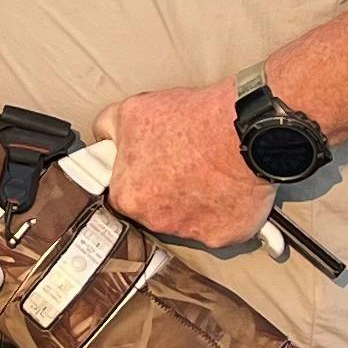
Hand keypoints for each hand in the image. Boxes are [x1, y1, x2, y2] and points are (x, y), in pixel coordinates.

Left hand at [93, 79, 278, 249]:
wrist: (244, 131)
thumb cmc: (193, 121)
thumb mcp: (133, 111)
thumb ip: (108, 129)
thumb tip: (103, 137)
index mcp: (129, 196)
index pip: (125, 194)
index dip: (138, 177)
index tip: (151, 167)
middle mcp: (157, 221)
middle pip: (156, 210)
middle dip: (166, 191)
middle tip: (183, 163)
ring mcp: (192, 232)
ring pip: (187, 220)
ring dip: (194, 201)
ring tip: (208, 170)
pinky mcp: (224, 236)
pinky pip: (220, 227)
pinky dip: (224, 211)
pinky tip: (228, 186)